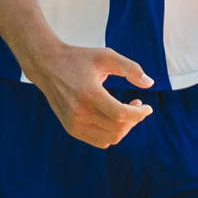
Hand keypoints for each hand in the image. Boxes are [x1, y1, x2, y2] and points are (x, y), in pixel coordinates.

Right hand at [28, 40, 153, 148]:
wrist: (47, 65)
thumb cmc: (79, 59)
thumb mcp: (106, 55)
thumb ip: (130, 68)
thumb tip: (150, 83)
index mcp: (89, 94)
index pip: (121, 115)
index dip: (139, 114)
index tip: (148, 107)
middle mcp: (79, 112)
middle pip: (118, 129)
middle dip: (134, 120)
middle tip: (136, 105)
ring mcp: (74, 123)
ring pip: (110, 138)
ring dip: (124, 128)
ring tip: (126, 111)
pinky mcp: (71, 129)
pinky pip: (100, 141)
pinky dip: (111, 133)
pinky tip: (113, 118)